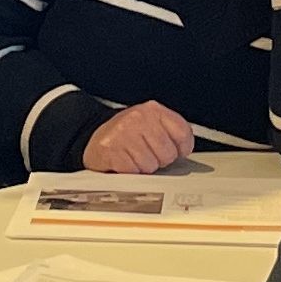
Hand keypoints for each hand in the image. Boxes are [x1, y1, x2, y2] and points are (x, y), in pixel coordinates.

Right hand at [81, 101, 195, 173]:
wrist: (95, 138)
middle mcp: (139, 118)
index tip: (174, 151)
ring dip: (143, 167)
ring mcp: (123, 132)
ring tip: (133, 158)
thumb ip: (171, 135)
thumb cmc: (127, 135)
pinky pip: (133, 172)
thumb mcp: (151, 126)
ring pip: (151, 165)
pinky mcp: (111, 149)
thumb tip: (185, 153)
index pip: (183, 133)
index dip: (180, 149)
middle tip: (146, 154)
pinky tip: (124, 162)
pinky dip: (130, 172)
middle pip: (168, 153)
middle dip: (159, 160)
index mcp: (153, 110)